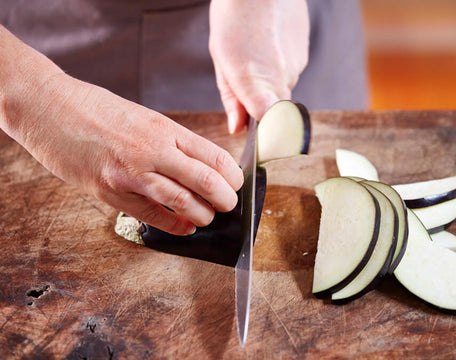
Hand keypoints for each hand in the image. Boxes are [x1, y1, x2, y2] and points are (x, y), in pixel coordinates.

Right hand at [1, 27, 243, 235]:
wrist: (48, 107)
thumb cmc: (96, 109)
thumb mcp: (142, 117)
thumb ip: (170, 141)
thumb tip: (198, 165)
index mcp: (163, 128)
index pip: (214, 156)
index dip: (232, 176)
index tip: (235, 184)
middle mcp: (152, 150)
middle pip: (205, 181)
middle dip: (225, 199)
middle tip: (229, 206)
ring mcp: (130, 173)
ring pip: (181, 201)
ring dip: (202, 215)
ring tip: (208, 218)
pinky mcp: (110, 192)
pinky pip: (151, 215)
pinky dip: (173, 225)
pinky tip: (184, 228)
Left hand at [209, 0, 309, 132]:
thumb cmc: (233, 17)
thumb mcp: (221, 60)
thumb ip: (231, 99)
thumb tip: (237, 128)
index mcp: (255, 85)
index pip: (268, 128)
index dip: (265, 137)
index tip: (259, 140)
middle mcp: (282, 81)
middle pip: (274, 108)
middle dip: (260, 102)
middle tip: (243, 77)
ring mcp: (297, 68)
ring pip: (283, 87)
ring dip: (270, 80)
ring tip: (255, 53)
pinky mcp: (305, 55)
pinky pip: (291, 70)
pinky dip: (280, 64)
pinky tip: (269, 45)